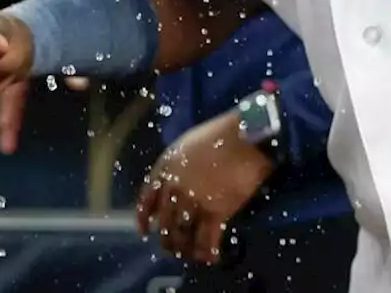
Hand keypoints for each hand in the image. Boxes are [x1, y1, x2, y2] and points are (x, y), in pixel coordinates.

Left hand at [136, 109, 275, 262]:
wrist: (246, 136)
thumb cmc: (221, 133)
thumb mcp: (189, 143)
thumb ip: (178, 165)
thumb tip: (174, 184)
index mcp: (167, 167)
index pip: (147, 198)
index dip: (143, 217)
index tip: (144, 230)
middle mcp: (175, 187)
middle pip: (164, 221)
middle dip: (167, 237)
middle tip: (173, 245)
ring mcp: (194, 200)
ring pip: (181, 234)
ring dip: (184, 247)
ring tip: (190, 252)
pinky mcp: (216, 211)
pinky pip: (207, 239)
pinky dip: (208, 251)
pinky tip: (211, 257)